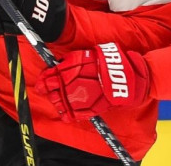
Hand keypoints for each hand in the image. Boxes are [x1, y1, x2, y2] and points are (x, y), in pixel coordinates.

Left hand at [35, 42, 149, 121]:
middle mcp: (74, 82)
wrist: (128, 77)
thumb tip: (62, 63)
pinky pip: (74, 114)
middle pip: (54, 88)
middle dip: (49, 90)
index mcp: (74, 66)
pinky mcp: (89, 108)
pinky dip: (68, 115)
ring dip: (56, 101)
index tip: (42, 80)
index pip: (52, 73)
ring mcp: (81, 96)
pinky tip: (65, 115)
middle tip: (46, 90)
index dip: (45, 78)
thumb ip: (75, 59)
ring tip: (56, 101)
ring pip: (61, 101)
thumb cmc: (112, 63)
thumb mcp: (91, 54)